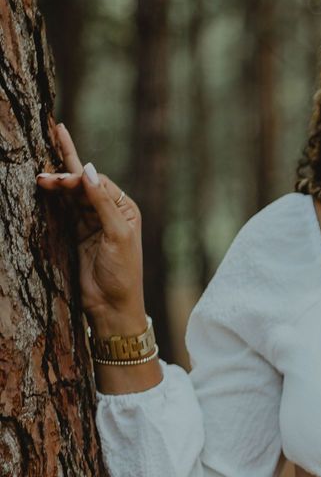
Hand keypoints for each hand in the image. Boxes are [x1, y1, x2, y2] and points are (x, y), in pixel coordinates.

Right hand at [36, 122, 146, 326]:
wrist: (111, 305)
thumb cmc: (123, 272)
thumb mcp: (117, 234)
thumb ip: (102, 202)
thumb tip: (88, 170)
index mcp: (125, 209)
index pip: (99, 184)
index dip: (80, 179)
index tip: (62, 181)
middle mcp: (109, 213)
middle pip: (83, 186)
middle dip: (64, 177)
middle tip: (43, 176)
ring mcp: (90, 224)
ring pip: (71, 197)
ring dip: (57, 187)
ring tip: (40, 179)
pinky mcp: (75, 235)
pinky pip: (63, 212)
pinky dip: (53, 201)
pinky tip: (44, 189)